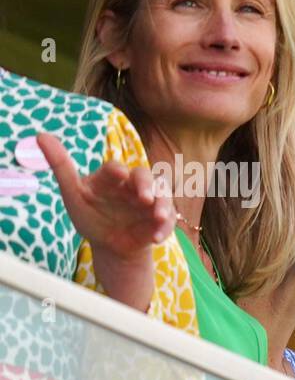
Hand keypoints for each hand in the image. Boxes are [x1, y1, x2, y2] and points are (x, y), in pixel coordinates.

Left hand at [38, 133, 173, 309]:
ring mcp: (150, 202)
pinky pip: (168, 221)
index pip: (115, 168)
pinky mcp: (160, 219)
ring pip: (163, 195)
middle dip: (147, 186)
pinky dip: (164, 228)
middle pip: (145, 176)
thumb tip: (41, 134)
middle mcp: (133, 186)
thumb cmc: (91, 216)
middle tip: (145, 198)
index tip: (119, 176)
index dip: (118, 171)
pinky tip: (155, 239)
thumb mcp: (74, 195)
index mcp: (112, 178)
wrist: (110, 245)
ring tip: (158, 218)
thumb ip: (61, 166)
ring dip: (163, 206)